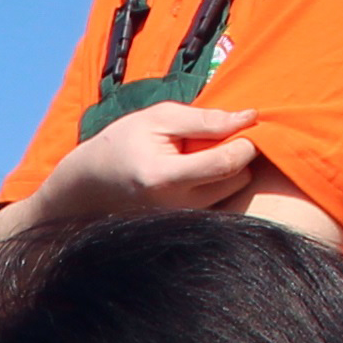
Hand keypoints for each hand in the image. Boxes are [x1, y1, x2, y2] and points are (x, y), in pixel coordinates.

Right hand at [37, 99, 264, 223]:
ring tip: (201, 155)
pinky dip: (218, 182)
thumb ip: (204, 119)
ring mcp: (183, 220)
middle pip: (238, 179)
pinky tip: (197, 171)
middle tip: (216, 138)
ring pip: (233, 191)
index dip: (246, 141)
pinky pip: (222, 200)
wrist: (93, 184)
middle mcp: (177, 206)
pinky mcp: (187, 225)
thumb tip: (250, 117)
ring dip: (228, 169)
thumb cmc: (125, 143)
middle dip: (238, 154)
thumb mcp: (158, 118)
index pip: (227, 163)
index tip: (244, 124)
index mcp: (165, 177)